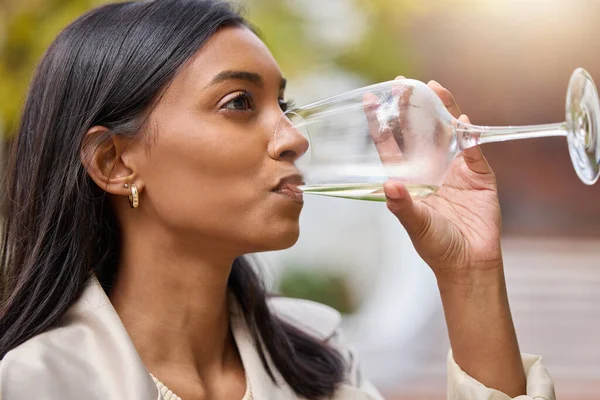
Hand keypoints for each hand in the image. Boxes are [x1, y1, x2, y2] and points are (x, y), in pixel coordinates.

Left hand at [377, 79, 501, 281]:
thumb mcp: (416, 226)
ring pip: (446, 133)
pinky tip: (461, 119)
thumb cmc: (437, 247)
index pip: (391, 145)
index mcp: (410, 179)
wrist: (469, 264)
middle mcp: (430, 169)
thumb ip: (403, 206)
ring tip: (432, 87)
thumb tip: (389, 186)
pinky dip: (468, 135)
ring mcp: (455, 170)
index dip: (381, 123)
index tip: (368, 99)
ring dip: (440, 110)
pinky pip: (473, 150)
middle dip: (409, 106)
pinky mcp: (479, 176)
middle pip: (418, 131)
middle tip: (400, 82)